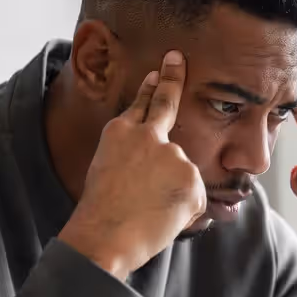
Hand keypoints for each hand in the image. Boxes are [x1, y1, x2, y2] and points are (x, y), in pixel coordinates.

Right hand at [59, 51, 205, 279]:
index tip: (162, 68)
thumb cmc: (101, 216)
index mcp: (120, 133)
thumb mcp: (107, 172)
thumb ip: (135, 158)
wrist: (104, 237)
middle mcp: (148, 135)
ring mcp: (173, 155)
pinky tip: (163, 219)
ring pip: (183, 175)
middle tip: (177, 59)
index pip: (142, 103)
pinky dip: (184, 213)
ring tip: (147, 212)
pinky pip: (195, 199)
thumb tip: (159, 167)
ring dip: (173, 195)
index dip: (153, 86)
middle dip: (172, 79)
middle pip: (167, 103)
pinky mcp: (192, 178)